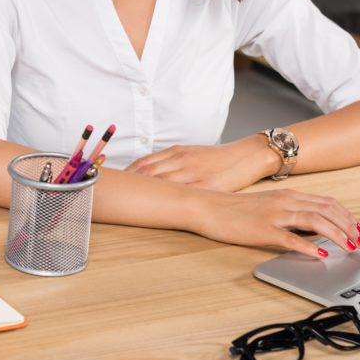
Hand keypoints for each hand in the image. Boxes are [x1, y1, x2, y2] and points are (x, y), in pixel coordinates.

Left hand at [126, 136, 277, 191]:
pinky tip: (156, 206)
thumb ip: (169, 161)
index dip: (127, 174)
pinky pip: (182, 193)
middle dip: (129, 184)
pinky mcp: (206, 185)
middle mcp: (182, 162)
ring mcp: (193, 174)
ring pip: (161, 182)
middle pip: (148, 173)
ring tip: (127, 201)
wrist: (247, 156)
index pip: (144, 163)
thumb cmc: (218, 158)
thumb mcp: (191, 153)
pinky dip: (166, 199)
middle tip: (112, 194)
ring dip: (143, 191)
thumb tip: (146, 171)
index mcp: (177, 152)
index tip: (114, 183)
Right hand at [195, 188, 359, 256]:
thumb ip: (291, 212)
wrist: (208, 207)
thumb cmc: (235, 209)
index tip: (359, 229)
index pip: (327, 202)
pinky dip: (308, 246)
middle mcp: (285, 202)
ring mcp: (274, 215)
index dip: (348, 216)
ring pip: (315, 221)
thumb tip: (315, 227)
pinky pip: (290, 238)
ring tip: (350, 247)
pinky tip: (320, 254)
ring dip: (337, 234)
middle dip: (349, 226)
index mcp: (288, 195)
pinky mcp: (262, 230)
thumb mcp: (268, 205)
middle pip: (327, 210)